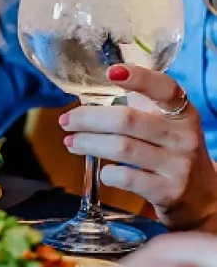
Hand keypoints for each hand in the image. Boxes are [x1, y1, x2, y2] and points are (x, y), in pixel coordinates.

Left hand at [60, 65, 216, 230]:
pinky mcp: (168, 191)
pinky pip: (127, 178)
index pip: (164, 88)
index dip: (139, 78)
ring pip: (122, 148)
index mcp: (182, 112)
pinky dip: (107, 173)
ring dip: (88, 143)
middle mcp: (183, 136)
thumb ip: (137, 105)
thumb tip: (90, 93)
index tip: (112, 72)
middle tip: (66, 121)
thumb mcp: (164, 124)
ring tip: (71, 142)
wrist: (200, 195)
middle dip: (89, 119)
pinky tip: (102, 171)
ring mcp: (177, 165)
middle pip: (128, 120)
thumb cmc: (170, 150)